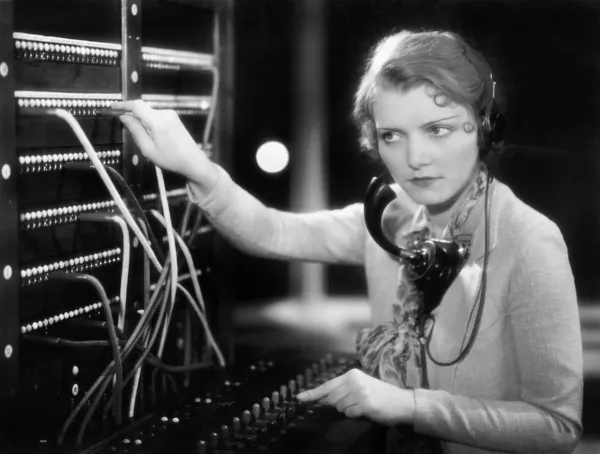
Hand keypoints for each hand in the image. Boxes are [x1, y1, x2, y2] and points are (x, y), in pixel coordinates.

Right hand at [111, 100, 217, 191]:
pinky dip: (150, 122)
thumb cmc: (170, 159)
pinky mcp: (174, 117)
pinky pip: (157, 116)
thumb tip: (124, 117)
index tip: (112, 107)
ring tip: (145, 139)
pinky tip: (154, 137)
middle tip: (125, 127)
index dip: (123, 105)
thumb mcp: (148, 149)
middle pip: (142, 109)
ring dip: (142, 120)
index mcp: (157, 121)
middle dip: (132, 115)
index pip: (136, 105)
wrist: (193, 161)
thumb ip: (135, 130)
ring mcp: (171, 114)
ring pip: (149, 113)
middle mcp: (164, 113)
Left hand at [297, 368, 414, 426]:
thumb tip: (322, 399)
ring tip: (364, 405)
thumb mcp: (361, 387)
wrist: (402, 402)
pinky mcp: (365, 404)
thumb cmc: (380, 395)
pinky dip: (356, 415)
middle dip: (340, 405)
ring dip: (350, 410)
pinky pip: (350, 414)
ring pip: (340, 408)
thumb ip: (342, 391)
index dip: (313, 393)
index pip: (328, 385)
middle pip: (332, 399)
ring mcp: (359, 392)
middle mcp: (354, 380)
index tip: (299, 398)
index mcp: (352, 374)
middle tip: (356, 403)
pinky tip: (368, 410)